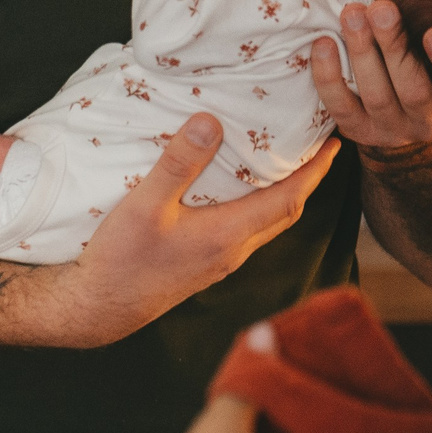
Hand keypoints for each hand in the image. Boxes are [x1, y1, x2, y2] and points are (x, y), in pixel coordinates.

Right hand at [48, 114, 338, 345]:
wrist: (96, 310)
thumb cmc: (120, 260)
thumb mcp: (145, 205)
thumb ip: (178, 163)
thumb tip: (211, 121)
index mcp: (228, 235)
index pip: (289, 199)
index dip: (315, 171)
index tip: (335, 144)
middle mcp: (232, 251)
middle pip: (285, 212)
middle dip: (308, 180)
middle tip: (318, 147)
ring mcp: (219, 262)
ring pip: (266, 224)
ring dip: (283, 194)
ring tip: (285, 162)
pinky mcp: (204, 265)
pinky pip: (246, 231)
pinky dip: (257, 207)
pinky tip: (241, 192)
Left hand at [314, 10, 431, 151]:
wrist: (414, 138)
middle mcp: (428, 121)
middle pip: (410, 87)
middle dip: (394, 46)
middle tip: (380, 5)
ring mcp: (390, 128)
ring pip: (374, 93)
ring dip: (361, 52)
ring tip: (351, 13)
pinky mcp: (357, 129)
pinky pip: (338, 105)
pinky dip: (326, 75)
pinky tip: (321, 42)